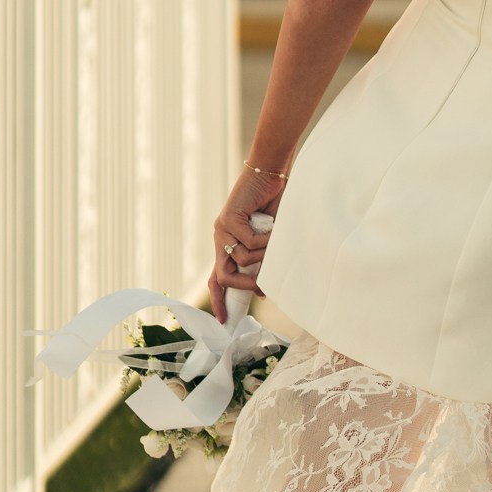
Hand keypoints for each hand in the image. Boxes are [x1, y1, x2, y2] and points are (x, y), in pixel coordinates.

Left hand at [208, 161, 288, 319]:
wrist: (270, 172)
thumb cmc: (274, 203)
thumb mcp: (269, 239)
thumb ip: (262, 260)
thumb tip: (262, 289)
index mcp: (228, 244)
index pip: (216, 278)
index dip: (219, 298)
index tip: (223, 319)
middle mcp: (220, 238)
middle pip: (223, 276)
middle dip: (244, 285)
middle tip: (262, 286)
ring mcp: (222, 229)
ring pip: (241, 260)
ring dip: (263, 256)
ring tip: (275, 242)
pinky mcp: (229, 219)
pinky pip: (248, 243)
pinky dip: (266, 240)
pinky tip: (274, 228)